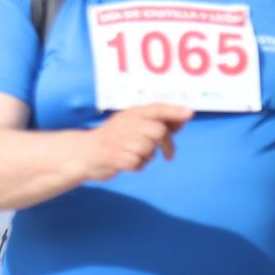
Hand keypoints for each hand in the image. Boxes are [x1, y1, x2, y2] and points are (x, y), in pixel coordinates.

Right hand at [78, 104, 193, 181]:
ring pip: (149, 149)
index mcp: (131, 113)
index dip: (174, 111)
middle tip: (169, 155)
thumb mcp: (134, 124)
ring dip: (148, 156)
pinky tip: (128, 163)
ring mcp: (119, 140)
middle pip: (158, 131)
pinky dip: (138, 166)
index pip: (156, 108)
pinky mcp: (115, 157)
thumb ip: (158, 121)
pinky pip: (138, 163)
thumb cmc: (114, 139)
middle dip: (168, 145)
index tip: (189, 113)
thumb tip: (185, 116)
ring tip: (136, 156)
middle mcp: (125, 124)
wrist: (84, 153)